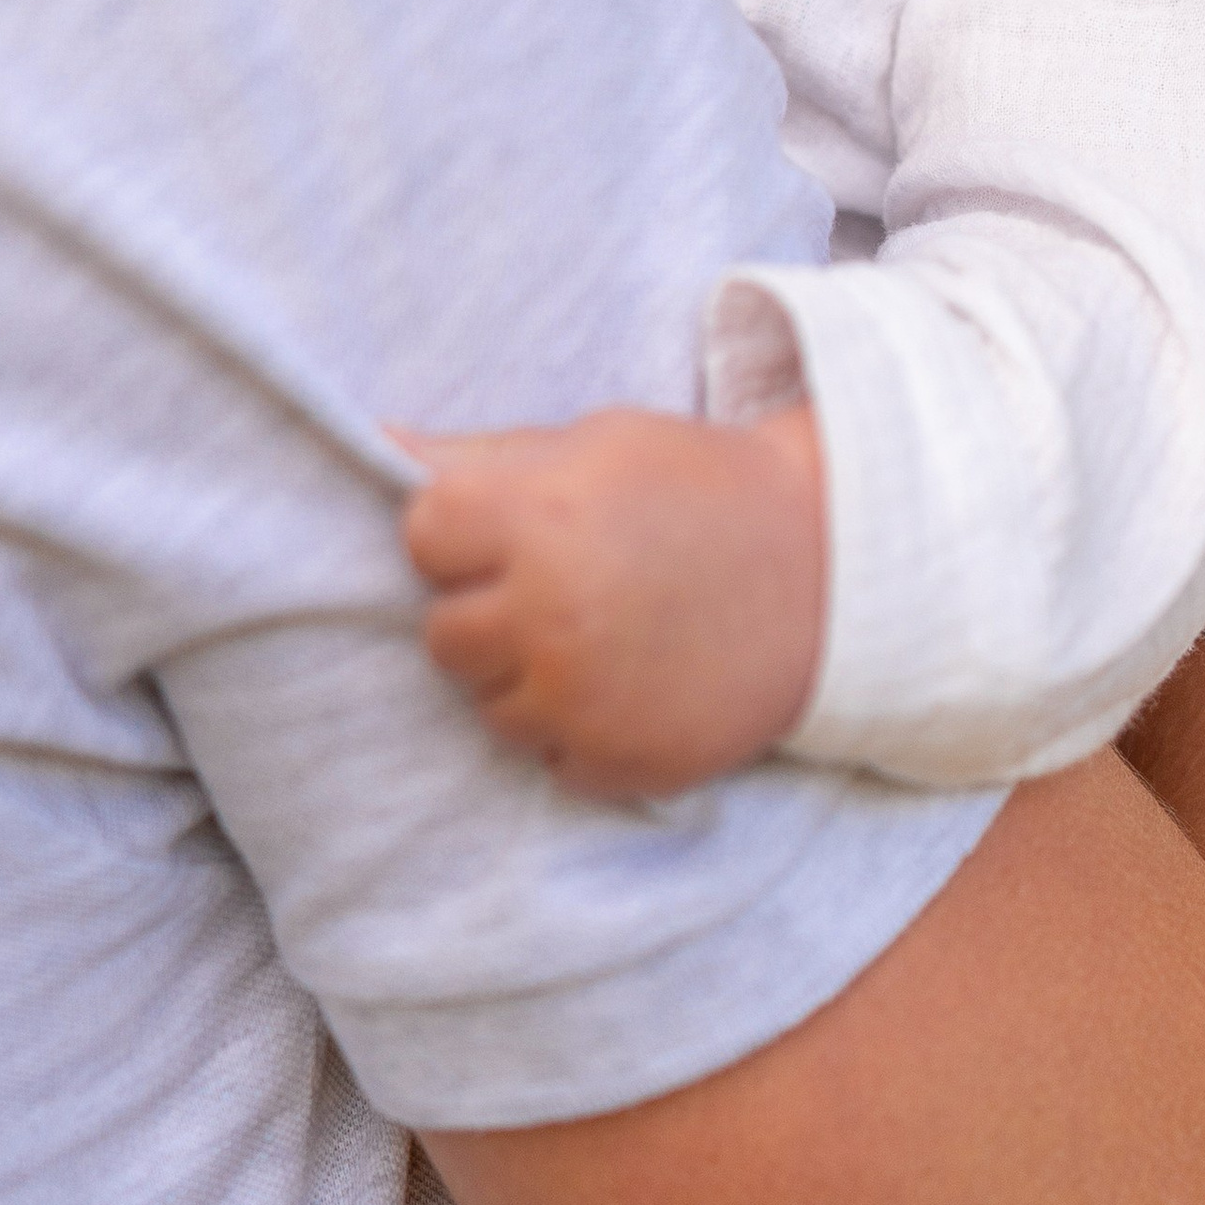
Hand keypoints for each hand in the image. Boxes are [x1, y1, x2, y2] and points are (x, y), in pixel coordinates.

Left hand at [395, 402, 825, 796]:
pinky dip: (580, 729)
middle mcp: (550, 614)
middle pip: (442, 634)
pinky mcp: (619, 763)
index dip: (462, 533)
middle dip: (488, 611)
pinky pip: (550, 758)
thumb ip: (483, 456)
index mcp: (539, 517)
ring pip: (489, 706)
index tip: (514, 529)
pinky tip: (634, 682)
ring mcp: (583, 700)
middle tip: (565, 585)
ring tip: (605, 634)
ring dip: (528, 676)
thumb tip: (372, 440)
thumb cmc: (701, 491)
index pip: (422, 536)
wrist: (833, 572)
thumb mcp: (598, 442)